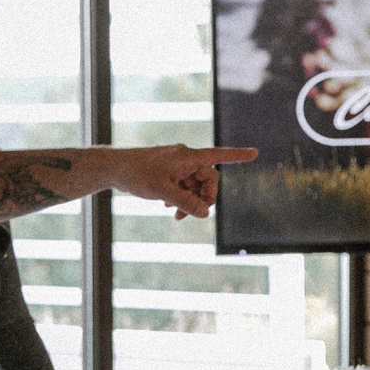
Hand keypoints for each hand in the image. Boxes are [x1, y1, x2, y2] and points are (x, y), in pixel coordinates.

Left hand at [113, 146, 258, 219]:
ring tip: (176, 215)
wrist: (114, 169)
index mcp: (187, 157)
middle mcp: (185, 159)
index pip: (218, 155)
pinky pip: (185, 186)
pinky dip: (182, 198)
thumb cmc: (137, 174)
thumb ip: (185, 202)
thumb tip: (205, 214)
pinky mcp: (170, 173)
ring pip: (196, 186)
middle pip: (208, 179)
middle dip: (204, 198)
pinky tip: (169, 207)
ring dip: (191, 202)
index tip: (255, 153)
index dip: (237, 156)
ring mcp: (178, 166)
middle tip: (191, 214)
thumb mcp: (163, 191)